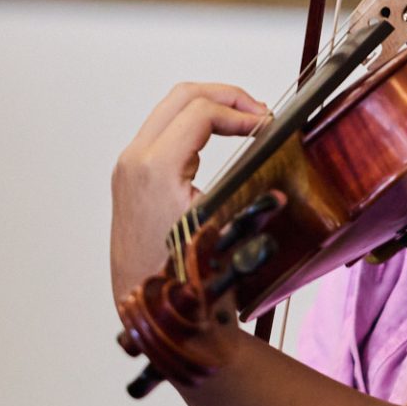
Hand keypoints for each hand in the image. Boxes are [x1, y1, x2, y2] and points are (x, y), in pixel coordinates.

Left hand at [110, 82, 267, 305]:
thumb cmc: (182, 277)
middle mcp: (135, 160)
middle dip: (228, 97)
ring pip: (172, 108)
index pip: (202, 112)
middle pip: (183, 96)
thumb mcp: (223, 225)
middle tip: (261, 113)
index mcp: (154, 168)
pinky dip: (198, 123)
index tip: (268, 126)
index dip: (242, 113)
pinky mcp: (133, 174)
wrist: (149, 309)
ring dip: (212, 107)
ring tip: (247, 121)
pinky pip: (165, 128)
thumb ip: (249, 183)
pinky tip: (224, 137)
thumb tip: (276, 155)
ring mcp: (130, 166)